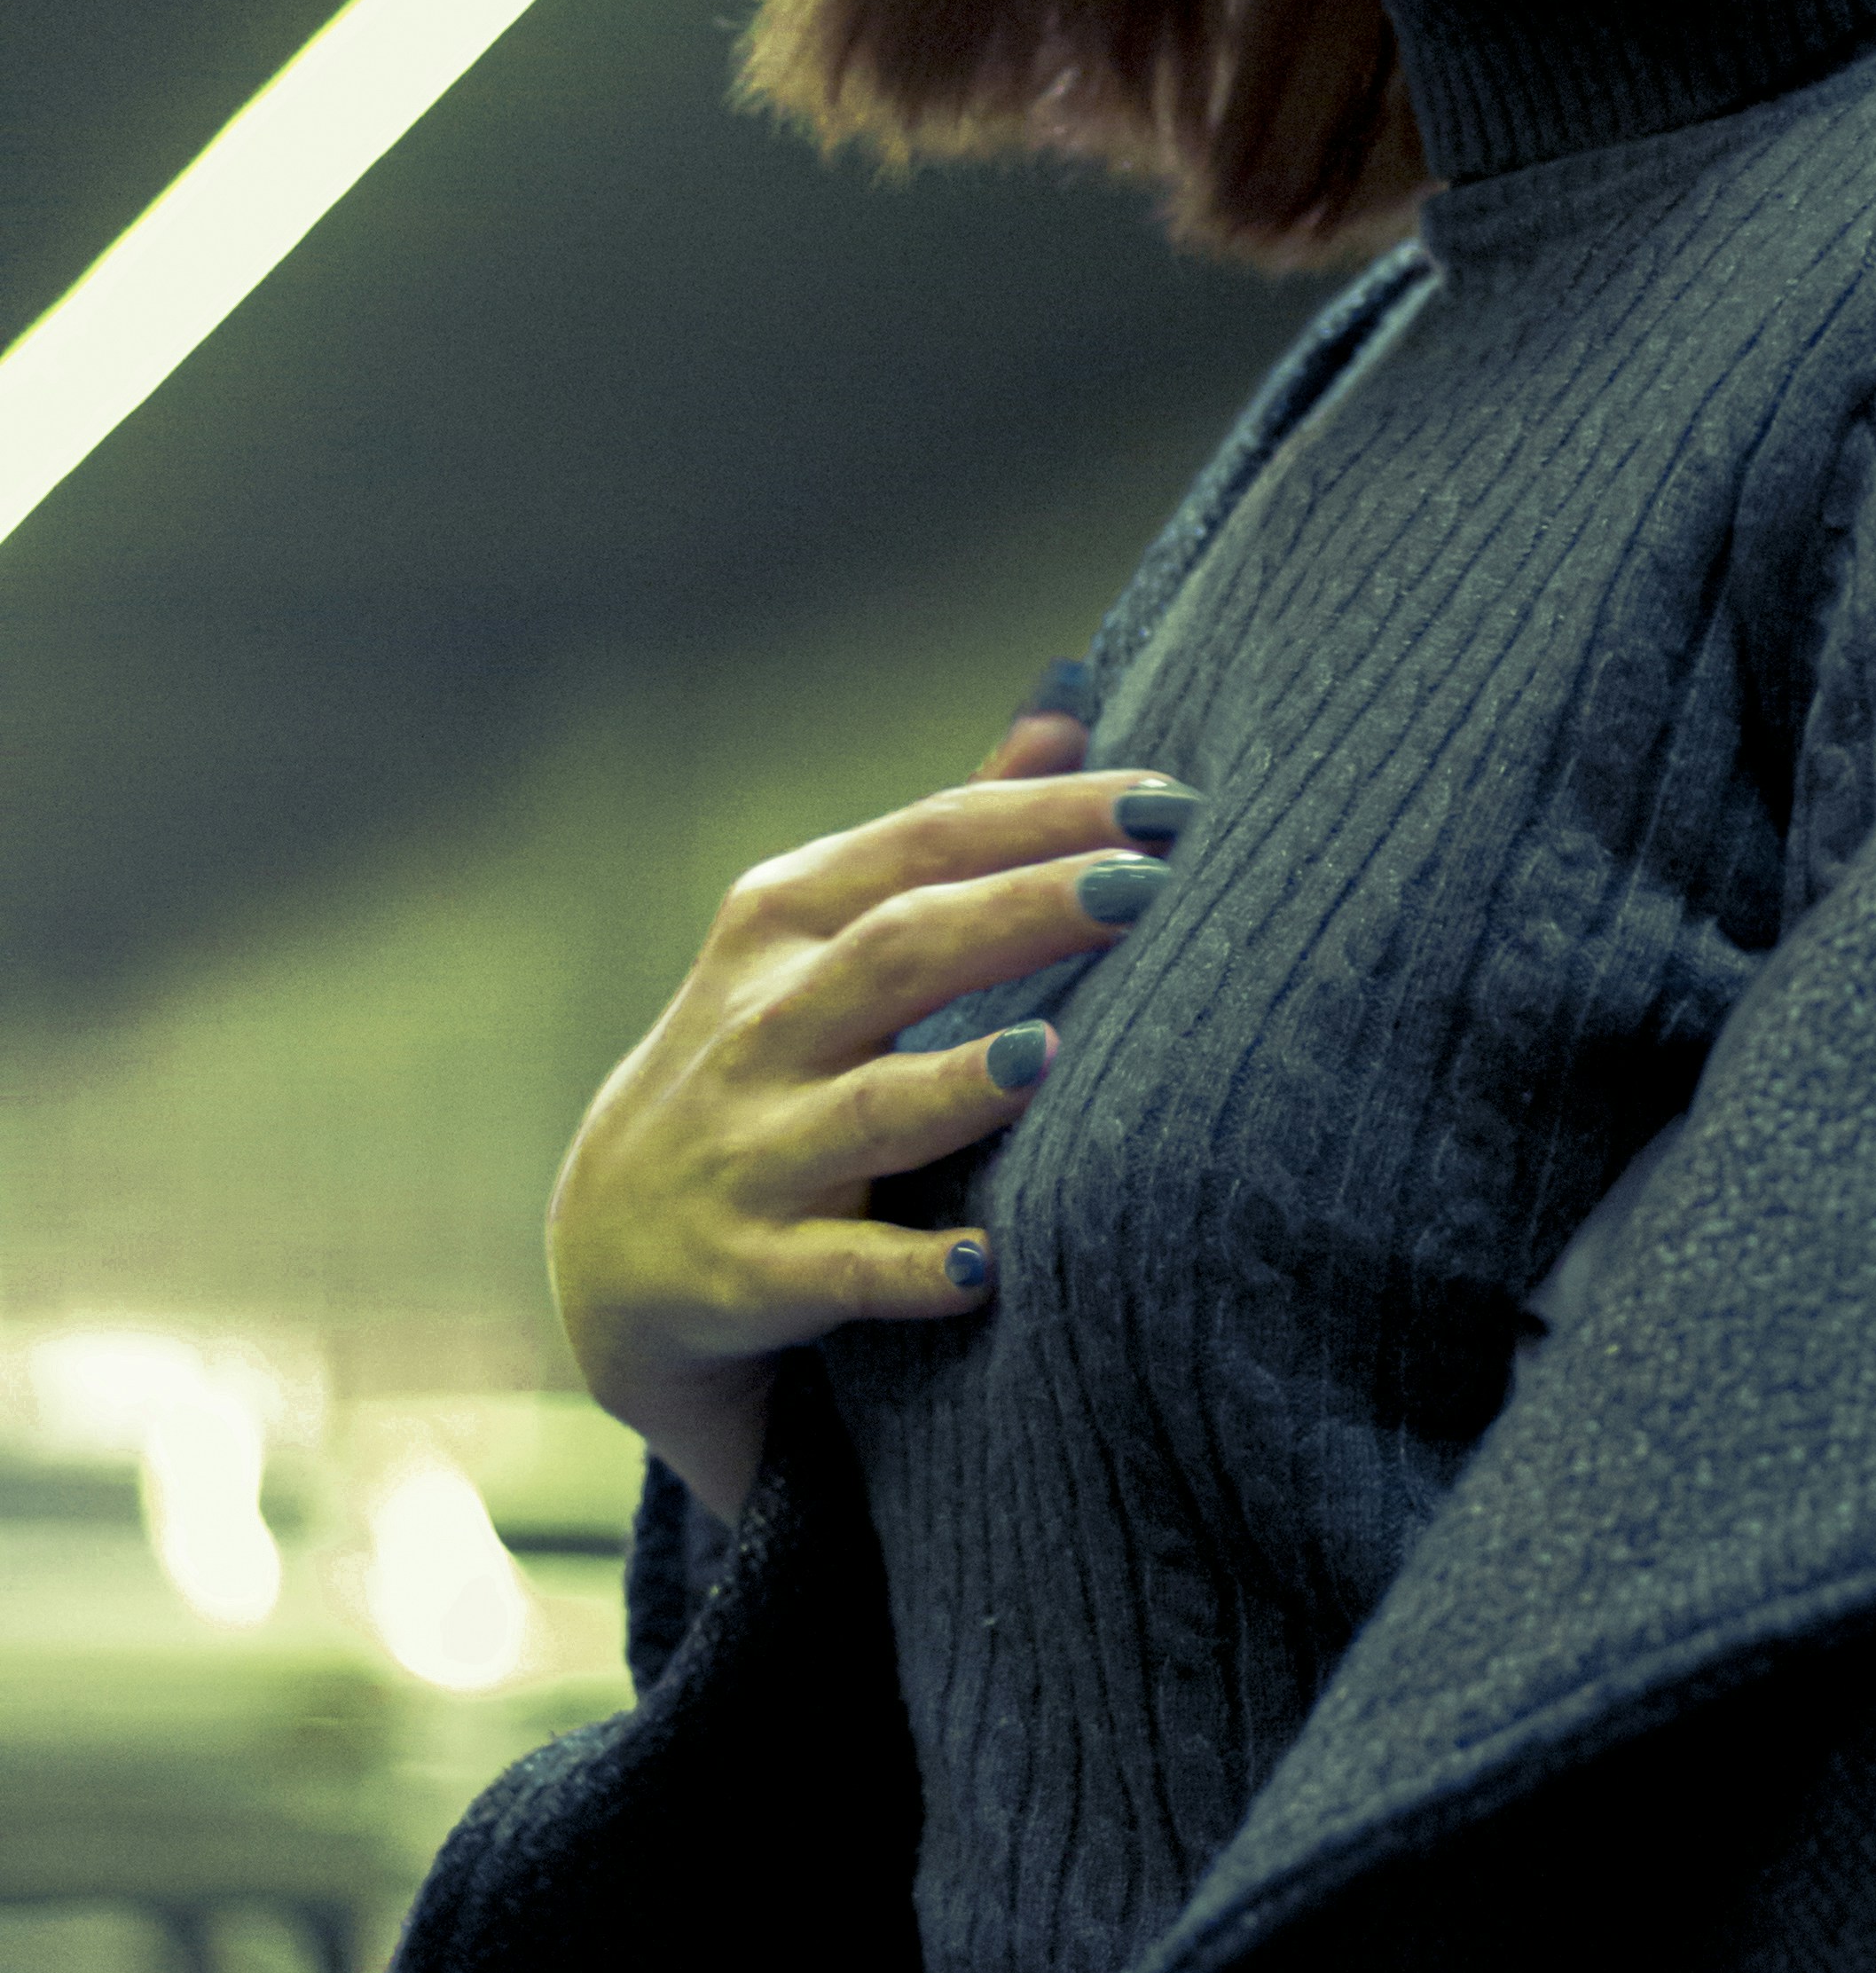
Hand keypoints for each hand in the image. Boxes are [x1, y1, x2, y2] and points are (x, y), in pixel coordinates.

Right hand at [550, 675, 1193, 1523]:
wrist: (611, 1243)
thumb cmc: (770, 1052)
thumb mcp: (823, 927)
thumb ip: (950, 829)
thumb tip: (1071, 700)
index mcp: (787, 920)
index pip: (926, 843)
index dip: (1044, 815)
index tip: (1166, 801)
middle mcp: (764, 1024)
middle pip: (899, 950)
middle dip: (1020, 913)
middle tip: (1145, 888)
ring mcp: (753, 1151)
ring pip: (865, 1110)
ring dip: (954, 1085)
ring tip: (1048, 1053)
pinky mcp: (752, 1272)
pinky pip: (838, 1272)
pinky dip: (910, 1271)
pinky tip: (989, 1268)